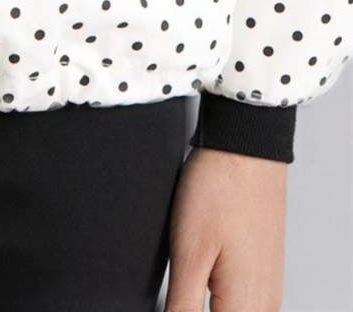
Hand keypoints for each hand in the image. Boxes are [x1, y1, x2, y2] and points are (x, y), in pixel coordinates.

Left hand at [164, 147, 286, 311]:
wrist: (246, 146)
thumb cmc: (219, 189)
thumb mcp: (188, 254)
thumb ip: (182, 307)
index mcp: (247, 307)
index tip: (173, 293)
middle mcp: (265, 305)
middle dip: (192, 307)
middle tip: (178, 281)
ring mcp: (267, 288)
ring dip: (202, 303)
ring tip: (187, 270)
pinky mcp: (263, 271)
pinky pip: (240, 301)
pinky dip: (216, 295)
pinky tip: (199, 271)